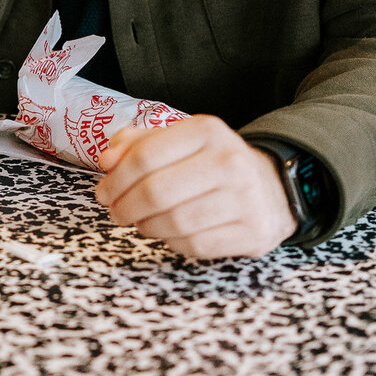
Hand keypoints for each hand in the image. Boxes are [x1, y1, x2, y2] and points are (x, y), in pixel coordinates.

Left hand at [94, 116, 295, 259]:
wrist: (273, 188)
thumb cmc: (212, 163)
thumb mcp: (179, 141)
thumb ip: (137, 144)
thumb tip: (106, 160)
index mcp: (207, 130)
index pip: (145, 156)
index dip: (115, 179)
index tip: (103, 193)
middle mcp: (229, 161)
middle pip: (155, 191)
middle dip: (124, 206)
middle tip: (115, 212)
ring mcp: (245, 198)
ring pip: (173, 222)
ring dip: (146, 226)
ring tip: (141, 222)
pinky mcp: (252, 232)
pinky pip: (194, 245)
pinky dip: (172, 242)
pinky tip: (169, 233)